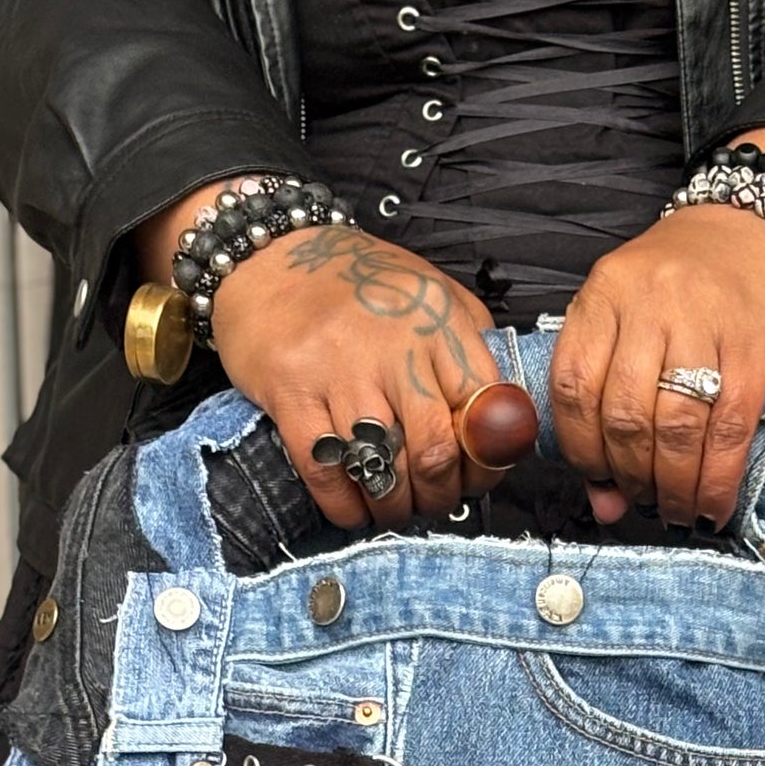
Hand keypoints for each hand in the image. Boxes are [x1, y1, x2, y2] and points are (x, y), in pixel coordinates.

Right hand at [149, 204, 506, 528]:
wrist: (268, 254)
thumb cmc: (354, 282)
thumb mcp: (427, 291)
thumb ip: (465, 344)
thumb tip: (496, 417)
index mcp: (436, 320)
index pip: (484, 407)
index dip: (487, 459)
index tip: (477, 477)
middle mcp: (393, 345)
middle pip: (435, 449)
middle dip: (441, 495)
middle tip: (434, 502)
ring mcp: (339, 369)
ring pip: (383, 468)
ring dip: (395, 508)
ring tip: (395, 510)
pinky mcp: (291, 392)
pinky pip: (325, 470)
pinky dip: (345, 506)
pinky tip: (354, 511)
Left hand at [548, 129, 764, 528]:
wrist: (762, 226)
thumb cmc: (688, 281)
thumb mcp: (630, 318)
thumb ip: (605, 400)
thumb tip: (603, 504)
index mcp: (606, 292)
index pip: (573, 388)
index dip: (582, 452)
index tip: (600, 480)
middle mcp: (650, 303)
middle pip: (626, 417)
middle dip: (631, 476)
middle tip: (643, 498)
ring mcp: (705, 323)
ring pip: (675, 429)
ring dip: (673, 487)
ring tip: (676, 510)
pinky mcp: (755, 349)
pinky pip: (729, 430)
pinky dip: (718, 481)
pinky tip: (711, 506)